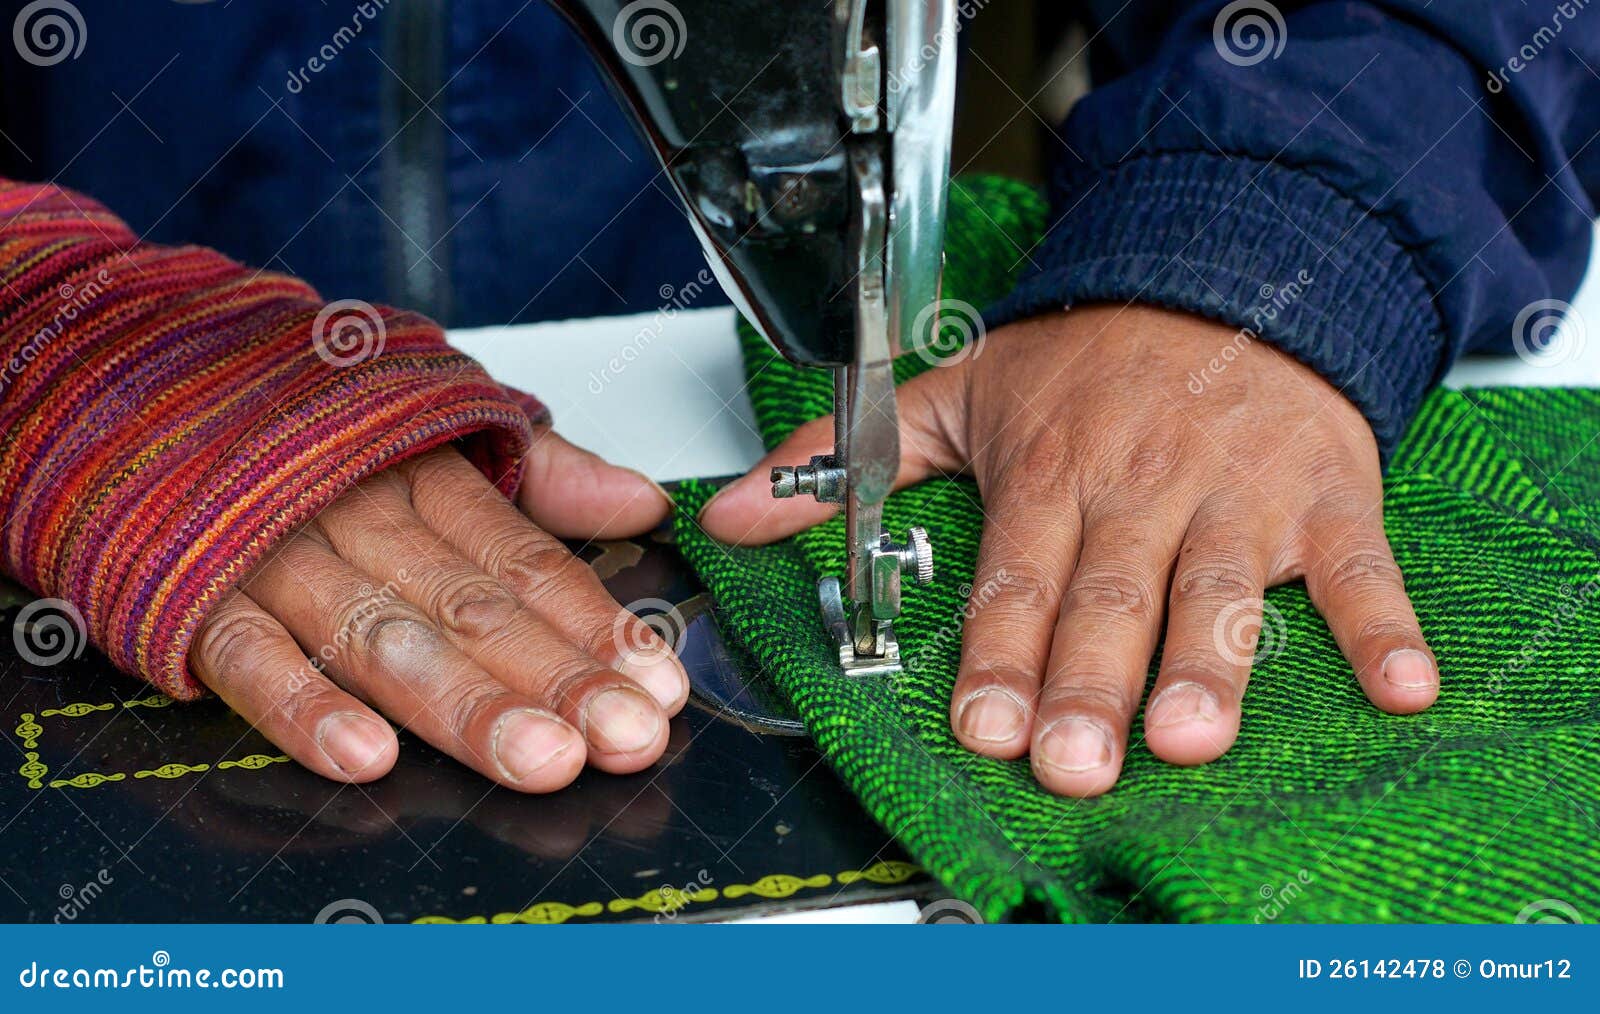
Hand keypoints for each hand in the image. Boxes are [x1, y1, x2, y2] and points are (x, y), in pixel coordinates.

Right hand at [189, 429, 682, 791]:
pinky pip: (247, 655)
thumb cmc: (297, 416)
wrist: (129, 373)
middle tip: (626, 736)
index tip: (656, 684)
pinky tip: (365, 756)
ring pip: (382, 637)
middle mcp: (361, 512)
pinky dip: (302, 705)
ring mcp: (276, 553)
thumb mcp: (431, 422)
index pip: (526, 561)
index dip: (595, 625)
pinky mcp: (193, 592)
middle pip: (472, 607)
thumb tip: (642, 501)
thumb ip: (542, 473)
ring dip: (465, 703)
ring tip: (540, 758)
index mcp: (423, 473)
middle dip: (557, 678)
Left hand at [700, 304, 1438, 796]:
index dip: (996, 654)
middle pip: (1108, 599)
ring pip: (1218, 588)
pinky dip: (1382, 626)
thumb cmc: (1091, 358)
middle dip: (1087, 684)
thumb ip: (843, 461)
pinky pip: (1359, 566)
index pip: (1015, 578)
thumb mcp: (955, 393)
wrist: (1227, 273)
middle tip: (1070, 762)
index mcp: (1049, 472)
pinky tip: (1398, 688)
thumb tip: (729, 516)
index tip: (980, 723)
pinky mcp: (1324, 497)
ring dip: (1211, 665)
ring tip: (1191, 738)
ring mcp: (1236, 495)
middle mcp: (1139, 489)